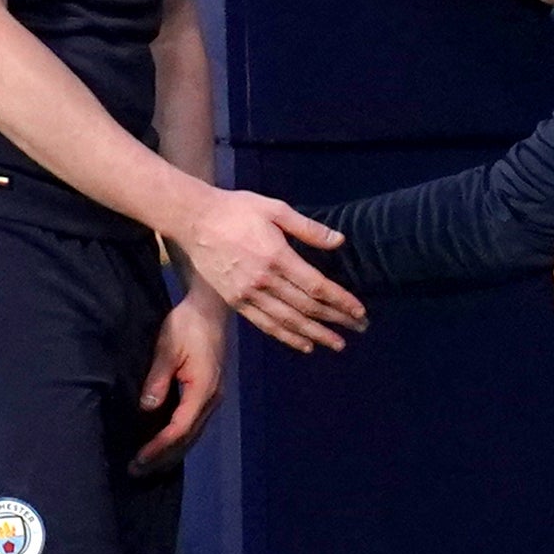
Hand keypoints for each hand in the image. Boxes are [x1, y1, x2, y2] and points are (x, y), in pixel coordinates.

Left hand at [134, 290, 229, 467]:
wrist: (210, 309)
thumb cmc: (187, 325)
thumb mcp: (167, 348)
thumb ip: (158, 379)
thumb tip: (147, 408)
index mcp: (203, 389)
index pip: (180, 428)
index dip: (159, 446)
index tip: (139, 458)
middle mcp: (211, 400)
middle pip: (188, 439)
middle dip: (163, 457)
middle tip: (136, 471)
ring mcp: (212, 398)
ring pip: (192, 435)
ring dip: (170, 452)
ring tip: (146, 465)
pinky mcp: (208, 394)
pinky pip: (192, 425)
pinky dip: (177, 439)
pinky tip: (162, 445)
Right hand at [169, 186, 364, 351]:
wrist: (194, 220)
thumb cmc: (236, 209)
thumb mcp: (275, 209)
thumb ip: (308, 228)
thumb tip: (339, 241)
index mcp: (277, 256)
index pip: (316, 286)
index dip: (340, 300)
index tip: (359, 311)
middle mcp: (264, 280)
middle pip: (307, 307)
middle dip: (335, 320)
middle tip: (359, 329)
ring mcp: (247, 294)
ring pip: (288, 321)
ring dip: (315, 334)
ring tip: (336, 344)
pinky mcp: (235, 301)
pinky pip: (265, 325)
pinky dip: (286, 337)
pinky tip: (304, 344)